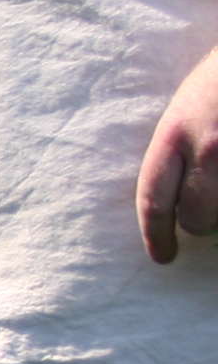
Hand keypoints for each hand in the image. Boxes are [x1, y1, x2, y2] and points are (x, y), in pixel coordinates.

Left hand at [138, 43, 217, 262]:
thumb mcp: (187, 106)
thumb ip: (177, 150)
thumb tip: (171, 204)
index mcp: (176, 131)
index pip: (153, 200)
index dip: (156, 236)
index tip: (163, 257)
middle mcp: (210, 147)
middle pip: (197, 219)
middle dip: (202, 223)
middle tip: (207, 213)